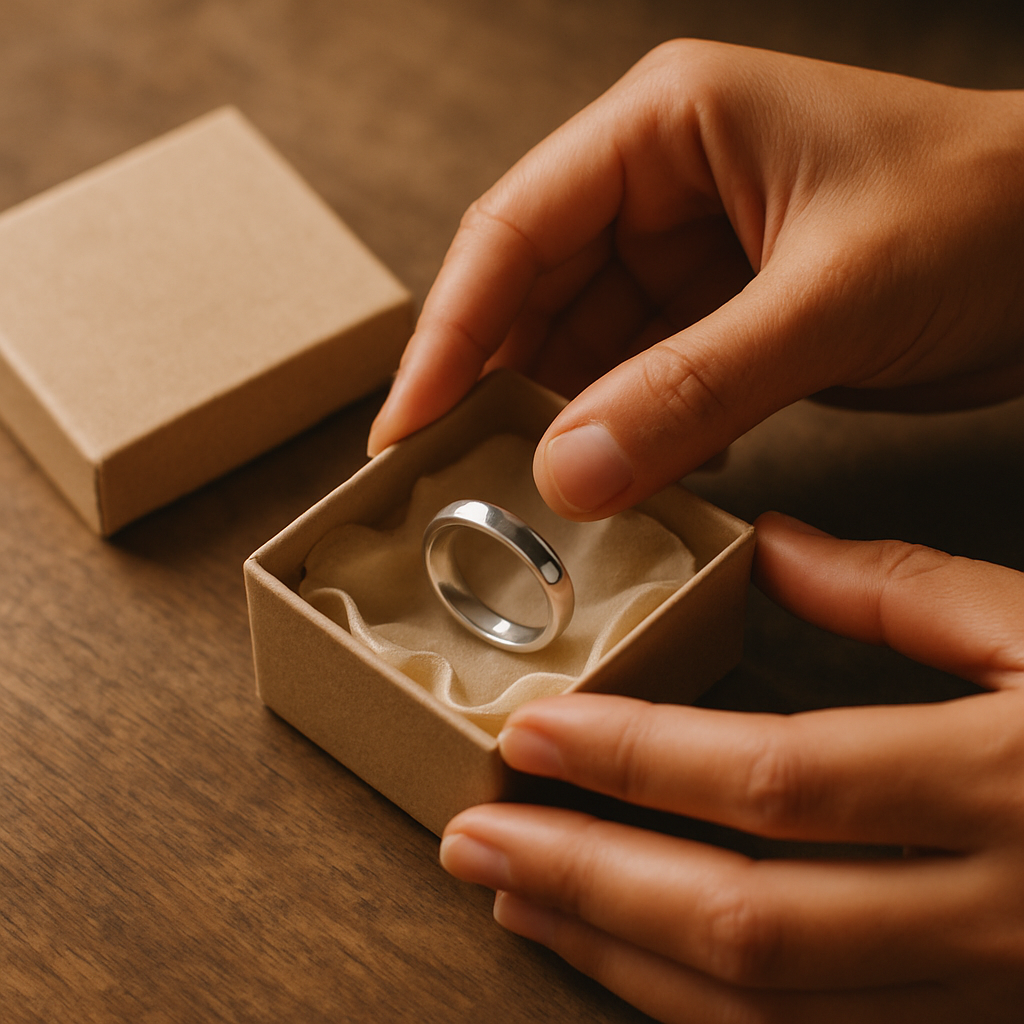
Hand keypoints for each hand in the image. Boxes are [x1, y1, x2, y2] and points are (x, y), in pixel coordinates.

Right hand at [368, 40, 1023, 519]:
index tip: (406, 430)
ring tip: (539, 504)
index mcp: (663, 127)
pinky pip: (640, 386)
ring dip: (564, 428)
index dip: (448, 335)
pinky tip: (631, 485)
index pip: (512, 230)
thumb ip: (694, 387)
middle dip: (497, 393)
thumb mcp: (831, 297)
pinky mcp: (717, 321)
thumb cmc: (988, 213)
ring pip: (583, 352)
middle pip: (532, 297)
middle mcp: (659, 186)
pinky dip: (629, 439)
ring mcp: (687, 258)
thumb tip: (566, 472)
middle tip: (456, 487)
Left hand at [440, 512, 1023, 1022]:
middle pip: (746, 921)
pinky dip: (696, 1015)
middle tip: (470, 840)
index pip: (775, 782)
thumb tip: (771, 547)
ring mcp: (988, 1001)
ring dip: (618, 958)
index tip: (526, 731)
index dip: (637, 760)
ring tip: (512, 902)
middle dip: (589, 882)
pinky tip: (620, 962)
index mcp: (1009, 781)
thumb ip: (906, 589)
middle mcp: (992, 915)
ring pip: (765, 1013)